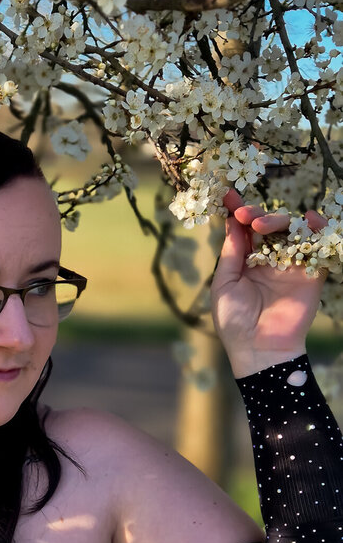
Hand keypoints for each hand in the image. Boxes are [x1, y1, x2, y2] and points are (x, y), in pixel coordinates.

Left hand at [211, 188, 327, 376]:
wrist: (259, 348)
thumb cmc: (234, 321)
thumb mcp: (224, 284)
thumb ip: (231, 253)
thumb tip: (233, 222)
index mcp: (246, 262)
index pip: (244, 231)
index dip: (238, 212)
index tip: (229, 195)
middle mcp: (269, 260)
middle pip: (269, 226)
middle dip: (258, 215)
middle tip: (248, 215)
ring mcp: (291, 265)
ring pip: (292, 231)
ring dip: (279, 220)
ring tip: (264, 224)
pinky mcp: (311, 273)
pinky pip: (318, 246)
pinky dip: (317, 229)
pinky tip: (308, 219)